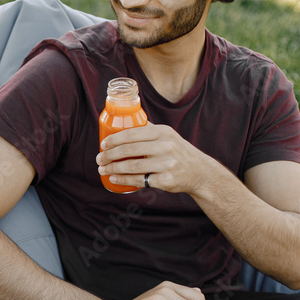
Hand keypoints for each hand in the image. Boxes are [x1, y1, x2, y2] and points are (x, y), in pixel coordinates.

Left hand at [97, 122, 216, 194]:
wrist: (200, 172)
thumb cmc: (178, 151)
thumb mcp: (168, 135)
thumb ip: (149, 129)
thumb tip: (126, 119)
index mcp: (163, 132)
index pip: (132, 133)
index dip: (114, 139)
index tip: (102, 144)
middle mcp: (166, 146)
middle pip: (129, 150)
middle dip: (109, 155)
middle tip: (99, 159)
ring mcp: (167, 164)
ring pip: (132, 166)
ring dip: (113, 169)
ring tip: (103, 169)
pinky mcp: (166, 180)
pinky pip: (140, 180)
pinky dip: (123, 180)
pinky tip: (114, 179)